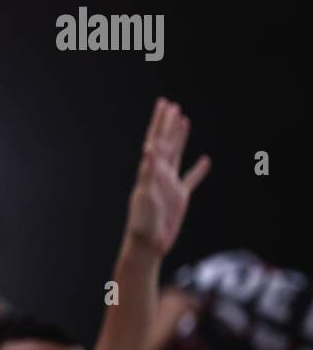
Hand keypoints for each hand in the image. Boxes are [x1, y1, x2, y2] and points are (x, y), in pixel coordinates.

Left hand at [124, 98, 209, 258]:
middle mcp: (158, 175)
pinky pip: (191, 180)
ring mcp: (169, 185)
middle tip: (170, 104)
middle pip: (165, 143)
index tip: (164, 105)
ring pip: (177, 155)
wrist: (147, 244)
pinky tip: (206, 160)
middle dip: (167, 124)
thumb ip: (148, 171)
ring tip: (184, 121)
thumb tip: (149, 148)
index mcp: (149, 172)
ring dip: (180, 138)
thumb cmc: (142, 223)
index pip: (156, 140)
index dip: (159, 123)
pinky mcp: (179, 198)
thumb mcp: (145, 195)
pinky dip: (199, 170)